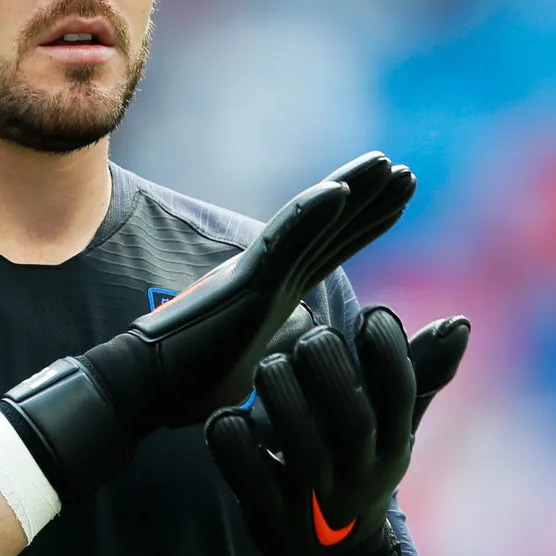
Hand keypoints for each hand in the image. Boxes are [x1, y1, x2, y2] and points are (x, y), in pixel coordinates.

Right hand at [0, 153, 415, 498]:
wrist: (148, 391)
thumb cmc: (193, 386)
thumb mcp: (259, 364)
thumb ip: (283, 342)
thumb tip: (309, 331)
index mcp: (275, 291)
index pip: (329, 249)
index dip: (365, 222)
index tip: (401, 198)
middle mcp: (268, 274)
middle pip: (328, 227)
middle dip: (369, 197)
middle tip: (407, 172)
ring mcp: (257, 273)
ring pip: (310, 222)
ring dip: (350, 191)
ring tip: (389, 165)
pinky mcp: (242, 281)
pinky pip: (282, 240)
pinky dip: (312, 214)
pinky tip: (341, 191)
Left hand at [205, 307, 467, 555]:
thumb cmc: (361, 467)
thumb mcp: (395, 427)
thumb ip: (419, 373)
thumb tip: (459, 323)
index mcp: (393, 447)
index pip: (403, 396)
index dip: (390, 352)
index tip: (371, 316)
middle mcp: (358, 476)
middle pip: (353, 422)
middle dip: (330, 370)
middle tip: (310, 338)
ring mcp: (314, 503)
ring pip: (303, 451)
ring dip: (283, 398)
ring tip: (269, 365)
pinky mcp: (269, 519)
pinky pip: (249, 481)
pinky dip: (235, 446)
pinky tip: (228, 415)